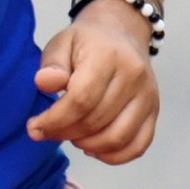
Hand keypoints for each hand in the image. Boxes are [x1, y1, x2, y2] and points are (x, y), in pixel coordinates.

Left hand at [28, 0, 157, 164]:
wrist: (122, 32)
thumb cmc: (86, 41)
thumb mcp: (62, 43)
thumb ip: (52, 64)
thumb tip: (44, 83)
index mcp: (107, 55)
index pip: (80, 100)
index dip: (55, 121)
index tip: (35, 127)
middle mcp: (133, 76)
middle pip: (96, 121)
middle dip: (65, 133)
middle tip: (48, 132)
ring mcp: (148, 95)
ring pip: (117, 138)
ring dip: (88, 146)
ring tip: (71, 136)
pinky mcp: (154, 110)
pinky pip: (138, 145)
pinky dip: (114, 156)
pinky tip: (93, 148)